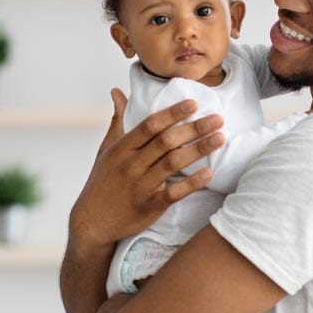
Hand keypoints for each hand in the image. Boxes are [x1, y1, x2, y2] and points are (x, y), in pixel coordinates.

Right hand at [69, 88, 224, 254]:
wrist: (92, 222)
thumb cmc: (102, 182)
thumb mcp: (106, 150)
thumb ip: (117, 121)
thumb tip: (117, 91)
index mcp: (122, 149)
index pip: (150, 125)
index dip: (173, 113)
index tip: (194, 104)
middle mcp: (131, 165)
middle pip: (166, 141)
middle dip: (194, 128)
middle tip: (218, 119)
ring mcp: (140, 186)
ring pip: (173, 163)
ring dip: (199, 149)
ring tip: (220, 138)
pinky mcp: (149, 206)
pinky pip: (174, 193)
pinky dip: (192, 182)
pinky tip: (209, 173)